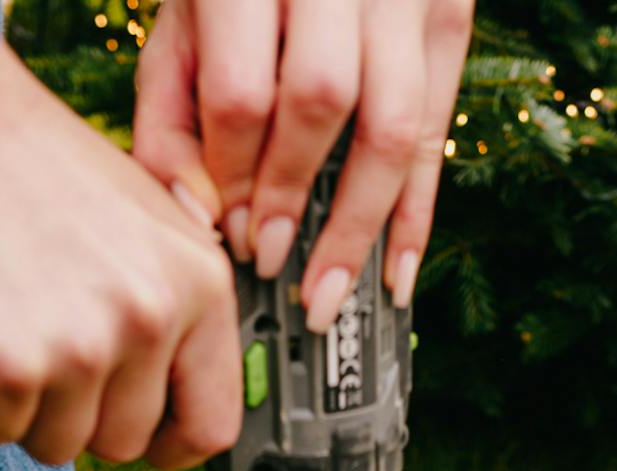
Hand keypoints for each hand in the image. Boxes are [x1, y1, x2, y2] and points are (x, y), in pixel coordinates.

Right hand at [0, 67, 241, 470]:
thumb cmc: (30, 169)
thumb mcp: (146, 221)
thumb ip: (175, 303)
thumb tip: (185, 392)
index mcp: (198, 283)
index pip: (212, 424)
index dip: (171, 445)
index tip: (146, 442)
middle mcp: (148, 317)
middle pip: (123, 444)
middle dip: (79, 415)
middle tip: (44, 350)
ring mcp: (80, 346)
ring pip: (55, 445)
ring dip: (23, 409)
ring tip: (6, 330)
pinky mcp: (9, 366)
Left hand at [132, 0, 474, 330]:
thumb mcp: (180, 31)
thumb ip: (169, 122)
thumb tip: (200, 222)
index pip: (243, 93)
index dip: (235, 177)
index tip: (232, 234)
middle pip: (321, 100)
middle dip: (295, 198)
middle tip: (274, 265)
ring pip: (393, 122)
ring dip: (361, 226)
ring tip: (328, 296)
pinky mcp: (447, 12)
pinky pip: (436, 127)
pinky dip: (417, 213)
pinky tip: (397, 275)